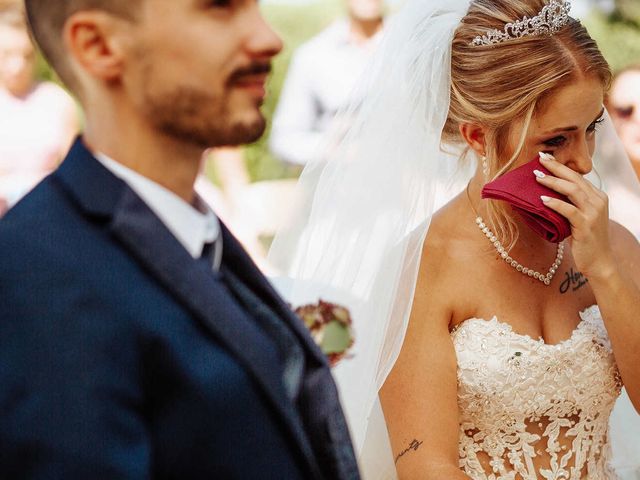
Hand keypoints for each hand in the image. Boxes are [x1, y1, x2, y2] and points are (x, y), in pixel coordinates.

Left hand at [535, 152, 614, 278]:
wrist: (599, 262)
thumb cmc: (585, 240)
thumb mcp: (578, 218)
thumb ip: (569, 205)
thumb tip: (545, 195)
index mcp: (597, 197)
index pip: (577, 176)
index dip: (561, 167)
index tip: (546, 158)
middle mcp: (598, 201)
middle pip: (575, 179)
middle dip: (556, 168)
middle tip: (540, 159)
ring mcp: (593, 213)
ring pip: (572, 190)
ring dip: (553, 182)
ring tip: (537, 177)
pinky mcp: (586, 225)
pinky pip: (569, 210)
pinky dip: (555, 203)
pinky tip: (543, 199)